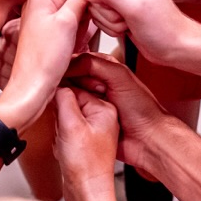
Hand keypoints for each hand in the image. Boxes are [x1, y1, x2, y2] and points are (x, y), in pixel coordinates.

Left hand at [0, 0, 85, 130]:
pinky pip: (70, 26)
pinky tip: (71, 45)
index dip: (90, 0)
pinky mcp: (47, 31)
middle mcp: (39, 3)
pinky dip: (75, 35)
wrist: (33, 86)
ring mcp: (43, 17)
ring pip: (75, 14)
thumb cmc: (43, 59)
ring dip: (81, 27)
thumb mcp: (67, 22)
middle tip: (78, 31)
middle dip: (84, 15)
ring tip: (73, 40)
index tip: (95, 13)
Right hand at [53, 87, 120, 200]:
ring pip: (66, 117)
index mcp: (105, 108)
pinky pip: (66, 131)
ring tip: (65, 142)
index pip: (76, 87)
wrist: (87, 193)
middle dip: (59, 116)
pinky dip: (61, 138)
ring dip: (59, 129)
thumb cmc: (86, 165)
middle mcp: (102, 117)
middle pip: (70, 102)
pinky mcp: (86, 142)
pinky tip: (64, 149)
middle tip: (63, 130)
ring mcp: (95, 130)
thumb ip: (64, 98)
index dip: (60, 97)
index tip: (52, 105)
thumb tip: (57, 85)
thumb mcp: (71, 124)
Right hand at [63, 53, 168, 169]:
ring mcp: (94, 102)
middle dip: (63, 81)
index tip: (56, 68)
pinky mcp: (90, 120)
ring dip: (63, 97)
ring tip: (54, 97)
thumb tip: (72, 61)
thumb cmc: (142, 109)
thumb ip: (96, 64)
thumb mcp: (120, 77)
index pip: (81, 60)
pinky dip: (64, 112)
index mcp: (108, 70)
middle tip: (53, 84)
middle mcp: (100, 84)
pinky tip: (60, 112)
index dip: (68, 64)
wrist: (148, 140)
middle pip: (73, 78)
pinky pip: (71, 113)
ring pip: (70, 95)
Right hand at [75, 0, 191, 64]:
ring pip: (93, 5)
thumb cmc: (163, 27)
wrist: (173, 46)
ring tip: (127, 21)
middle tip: (125, 16)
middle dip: (106, 11)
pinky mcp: (116, 4)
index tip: (118, 8)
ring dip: (107, 20)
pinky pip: (97, 14)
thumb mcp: (134, 7)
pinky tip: (124, 26)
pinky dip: (108, 25)